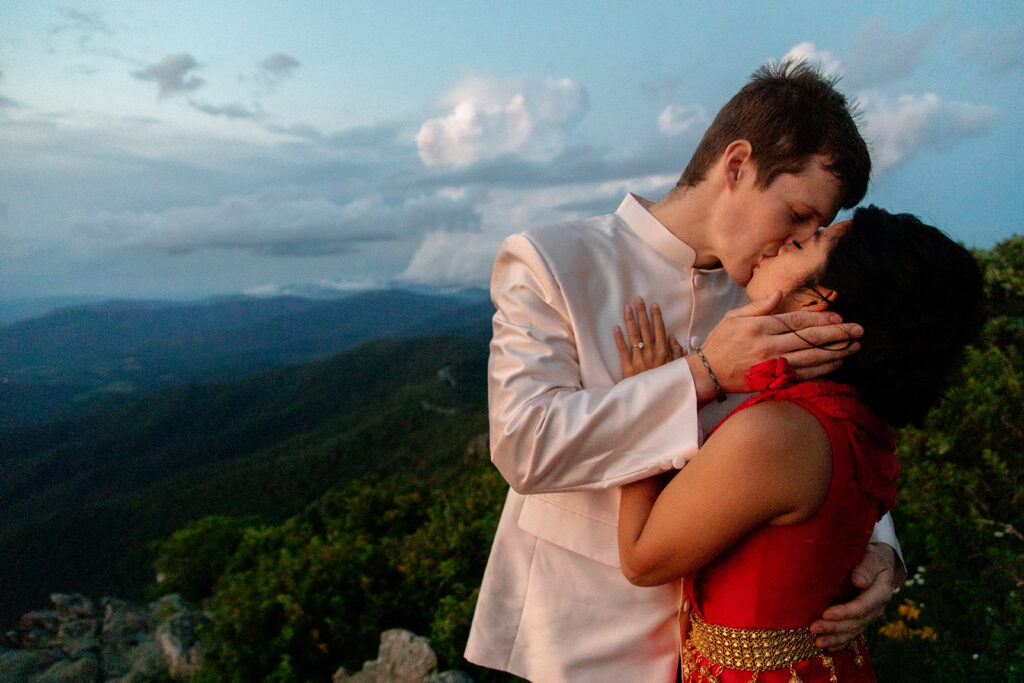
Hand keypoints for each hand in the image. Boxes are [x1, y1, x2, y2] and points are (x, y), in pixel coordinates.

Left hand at [614, 298, 683, 377]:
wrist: (654, 401)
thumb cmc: (667, 384)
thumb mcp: (677, 368)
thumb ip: (676, 352)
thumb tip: (671, 336)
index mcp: (663, 352)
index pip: (659, 330)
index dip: (656, 316)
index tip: (653, 305)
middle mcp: (651, 353)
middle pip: (646, 329)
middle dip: (642, 313)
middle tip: (637, 300)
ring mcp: (639, 360)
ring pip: (634, 336)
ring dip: (630, 321)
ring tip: (627, 308)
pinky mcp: (628, 368)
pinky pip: (623, 351)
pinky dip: (619, 339)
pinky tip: (616, 328)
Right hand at [697, 292, 862, 394]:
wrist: (708, 373)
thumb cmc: (720, 343)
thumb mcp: (733, 317)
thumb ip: (759, 306)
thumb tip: (779, 293)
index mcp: (759, 327)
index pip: (796, 321)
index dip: (820, 318)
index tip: (839, 316)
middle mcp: (768, 346)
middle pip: (809, 338)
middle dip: (837, 333)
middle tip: (858, 330)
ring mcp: (772, 365)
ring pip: (811, 358)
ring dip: (836, 352)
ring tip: (854, 346)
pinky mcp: (773, 380)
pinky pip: (804, 375)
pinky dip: (823, 370)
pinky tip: (837, 363)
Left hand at [810, 542, 897, 648]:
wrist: (877, 562)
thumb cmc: (870, 556)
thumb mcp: (871, 556)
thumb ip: (865, 568)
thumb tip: (859, 581)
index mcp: (881, 591)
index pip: (862, 606)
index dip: (845, 612)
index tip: (826, 613)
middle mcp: (877, 608)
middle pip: (856, 622)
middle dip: (834, 627)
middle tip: (813, 628)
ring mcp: (870, 616)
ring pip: (853, 632)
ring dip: (835, 638)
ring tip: (817, 642)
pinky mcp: (862, 620)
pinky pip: (852, 635)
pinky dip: (840, 642)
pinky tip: (827, 648)